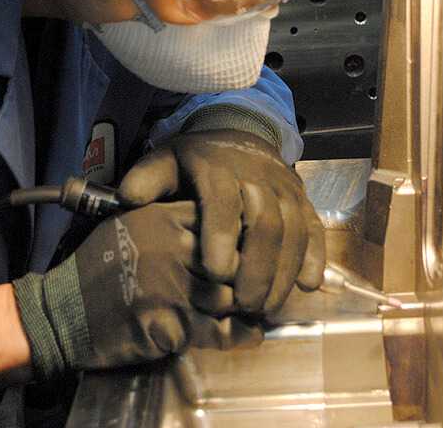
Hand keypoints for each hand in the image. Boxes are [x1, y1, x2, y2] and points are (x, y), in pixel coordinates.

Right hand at [13, 202, 261, 379]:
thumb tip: (223, 224)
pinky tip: (248, 333)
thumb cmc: (99, 267)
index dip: (242, 238)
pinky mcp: (170, 325)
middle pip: (234, 260)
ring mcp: (172, 287)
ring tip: (254, 309)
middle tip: (259, 285)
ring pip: (230, 297)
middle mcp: (171, 248)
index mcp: (163, 218)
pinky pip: (219, 331)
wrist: (62, 312)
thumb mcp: (132, 224)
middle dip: (249, 277)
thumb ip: (174, 220)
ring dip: (243, 308)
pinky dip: (237, 335)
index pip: (223, 220)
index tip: (251, 250)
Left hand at [118, 129, 325, 312]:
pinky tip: (308, 286)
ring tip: (267, 308)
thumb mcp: (166, 160)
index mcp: (218, 169)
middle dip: (257, 267)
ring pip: (294, 230)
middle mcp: (258, 178)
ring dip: (284, 271)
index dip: (222, 235)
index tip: (216, 273)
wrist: (240, 133)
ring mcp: (285, 189)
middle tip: (244, 306)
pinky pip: (315, 228)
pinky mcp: (303, 200)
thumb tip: (127, 198)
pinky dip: (315, 256)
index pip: (224, 201)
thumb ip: (146, 179)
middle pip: (266, 222)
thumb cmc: (197, 160)